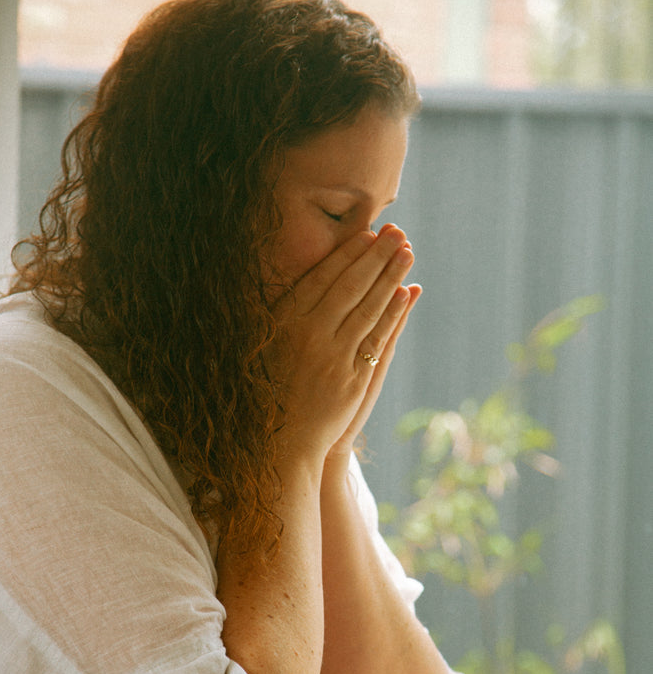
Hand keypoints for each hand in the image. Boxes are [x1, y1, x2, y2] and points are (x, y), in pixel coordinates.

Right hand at [271, 225, 416, 464]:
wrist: (279, 441)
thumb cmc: (268, 390)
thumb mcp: (266, 346)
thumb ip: (285, 316)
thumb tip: (304, 284)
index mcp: (284, 323)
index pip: (321, 278)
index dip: (347, 254)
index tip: (367, 234)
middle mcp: (309, 336)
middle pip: (349, 286)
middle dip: (376, 255)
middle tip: (397, 232)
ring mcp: (332, 357)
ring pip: (367, 308)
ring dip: (390, 277)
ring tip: (407, 252)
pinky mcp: (351, 379)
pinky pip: (376, 338)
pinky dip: (392, 313)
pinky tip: (405, 293)